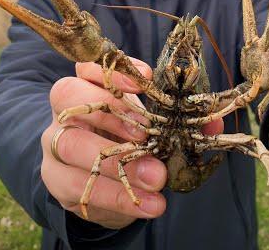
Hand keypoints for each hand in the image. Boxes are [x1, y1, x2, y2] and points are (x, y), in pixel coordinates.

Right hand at [40, 57, 223, 228]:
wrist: (100, 185)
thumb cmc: (126, 142)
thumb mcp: (148, 127)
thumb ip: (178, 122)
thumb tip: (214, 124)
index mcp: (87, 86)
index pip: (88, 65)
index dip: (114, 71)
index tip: (147, 80)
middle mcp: (64, 109)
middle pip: (68, 95)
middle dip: (112, 114)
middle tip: (147, 136)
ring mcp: (54, 143)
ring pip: (70, 144)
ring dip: (117, 162)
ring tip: (156, 178)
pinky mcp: (56, 179)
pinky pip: (78, 186)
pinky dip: (118, 197)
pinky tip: (148, 205)